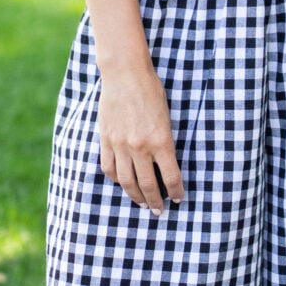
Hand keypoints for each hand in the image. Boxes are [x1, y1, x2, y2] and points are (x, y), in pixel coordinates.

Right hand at [97, 63, 185, 213]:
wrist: (125, 74)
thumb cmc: (151, 91)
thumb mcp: (166, 117)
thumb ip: (165, 142)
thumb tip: (166, 164)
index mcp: (161, 141)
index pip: (171, 177)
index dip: (176, 192)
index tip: (178, 199)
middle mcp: (140, 147)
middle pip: (149, 185)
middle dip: (155, 201)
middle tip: (159, 211)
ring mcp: (121, 145)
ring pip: (127, 181)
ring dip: (135, 196)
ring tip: (141, 203)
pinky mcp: (106, 140)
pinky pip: (110, 168)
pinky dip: (116, 179)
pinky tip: (122, 183)